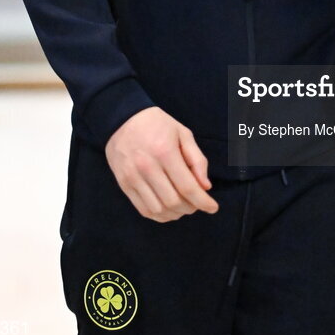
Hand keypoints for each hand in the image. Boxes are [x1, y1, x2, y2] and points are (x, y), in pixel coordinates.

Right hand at [105, 106, 218, 222]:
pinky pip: (144, 209)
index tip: (213, 207)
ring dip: (176, 214)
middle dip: (191, 208)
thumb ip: (197, 159)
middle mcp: (147, 167)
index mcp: (165, 152)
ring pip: (159, 210)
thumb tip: (205, 186)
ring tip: (184, 206)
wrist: (122, 119)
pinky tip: (168, 209)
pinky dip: (159, 215)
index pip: (187, 186)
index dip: (203, 201)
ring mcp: (133, 177)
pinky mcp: (124, 184)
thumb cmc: (157, 124)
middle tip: (197, 203)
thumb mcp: (183, 133)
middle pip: (173, 202)